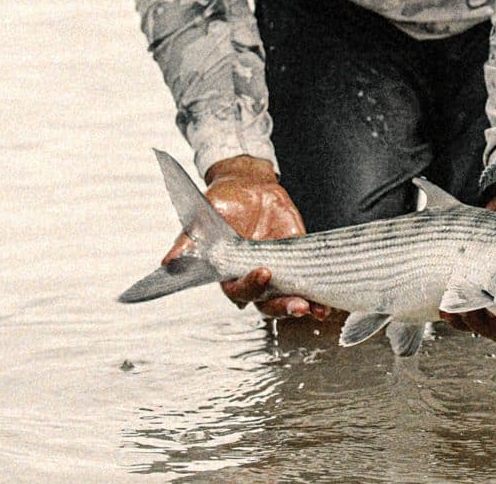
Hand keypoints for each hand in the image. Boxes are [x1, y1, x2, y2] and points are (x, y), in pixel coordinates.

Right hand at [160, 155, 330, 320]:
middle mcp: (253, 279)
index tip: (263, 272)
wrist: (247, 186)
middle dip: (282, 307)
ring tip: (317, 310)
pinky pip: (307, 281)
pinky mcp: (296, 261)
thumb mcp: (204, 218)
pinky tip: (327, 302)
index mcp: (229, 274)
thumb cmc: (221, 204)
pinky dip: (318, 293)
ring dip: (303, 306)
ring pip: (288, 298)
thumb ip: (189, 242)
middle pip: (267, 303)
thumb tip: (168, 262)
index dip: (251, 286)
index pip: (239, 290)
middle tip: (298, 306)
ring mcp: (277, 272)